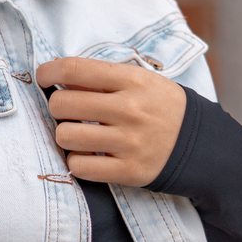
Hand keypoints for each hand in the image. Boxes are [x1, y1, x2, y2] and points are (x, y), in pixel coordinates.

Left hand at [36, 56, 185, 185]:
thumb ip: (101, 77)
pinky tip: (88, 155)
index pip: (73, 69)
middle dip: (57, 106)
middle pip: (62, 104)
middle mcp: (130, 110)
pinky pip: (79, 166)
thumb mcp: (140, 80)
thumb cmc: (159, 107)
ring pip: (65, 136)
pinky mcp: (128, 171)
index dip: (47, 72)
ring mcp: (129, 142)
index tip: (44, 78)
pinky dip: (77, 161)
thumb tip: (56, 73)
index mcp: (132, 80)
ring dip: (65, 135)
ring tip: (79, 134)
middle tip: (68, 111)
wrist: (198, 143)